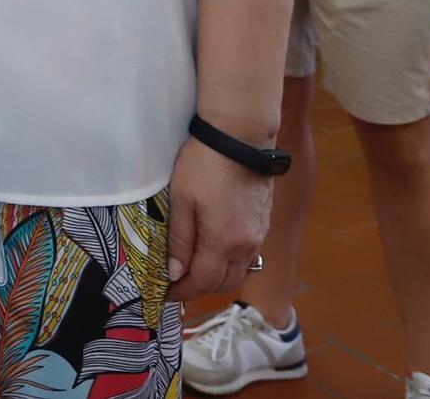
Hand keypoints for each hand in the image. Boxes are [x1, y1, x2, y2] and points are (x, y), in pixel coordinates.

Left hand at [165, 136, 273, 302]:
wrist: (241, 137)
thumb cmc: (205, 164)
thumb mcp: (181, 200)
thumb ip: (179, 239)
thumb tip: (175, 272)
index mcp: (224, 242)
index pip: (203, 283)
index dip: (183, 292)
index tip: (166, 292)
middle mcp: (247, 245)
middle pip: (225, 284)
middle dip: (200, 288)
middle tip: (176, 281)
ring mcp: (259, 234)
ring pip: (239, 271)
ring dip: (216, 276)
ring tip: (192, 266)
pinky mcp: (264, 222)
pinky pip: (248, 255)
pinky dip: (230, 262)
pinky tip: (213, 249)